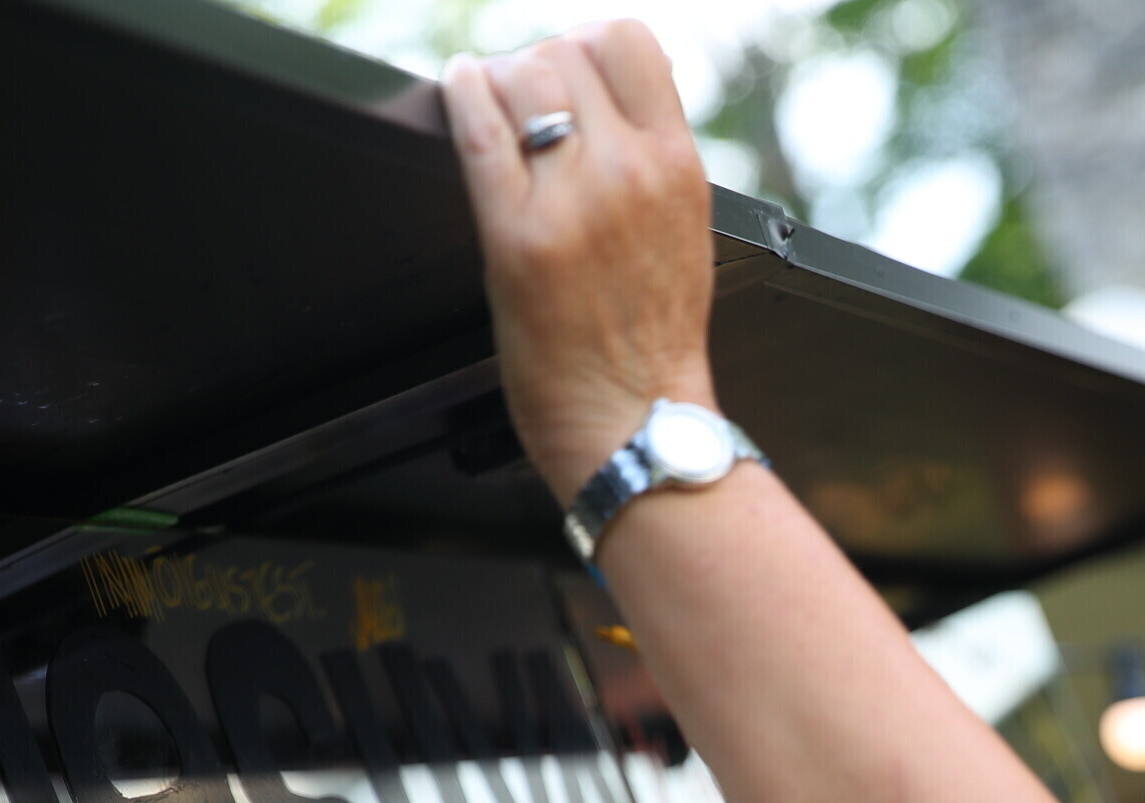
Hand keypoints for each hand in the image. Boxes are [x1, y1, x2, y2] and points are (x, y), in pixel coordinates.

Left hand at [441, 24, 716, 499]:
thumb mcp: (684, 227)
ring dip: (502, 85)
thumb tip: (617, 95)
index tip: (572, 71)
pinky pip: (479, 130)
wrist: (637, 418)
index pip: (628, 42)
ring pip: (522, 77)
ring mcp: (572, 201)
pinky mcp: (517, 235)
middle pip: (564, 52)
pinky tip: (459, 90)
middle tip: (527, 103)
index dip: (589, 45)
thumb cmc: (654, 339)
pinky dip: (463, 95)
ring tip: (499, 112)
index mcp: (678, 166)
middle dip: (538, 67)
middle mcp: (630, 171)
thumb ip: (654, 157)